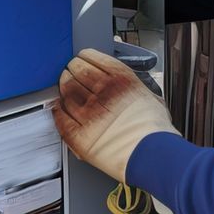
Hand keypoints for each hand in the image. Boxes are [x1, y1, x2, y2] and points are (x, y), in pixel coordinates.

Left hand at [51, 48, 179, 182]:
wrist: (153, 156)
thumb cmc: (156, 131)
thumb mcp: (151, 97)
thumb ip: (135, 88)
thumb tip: (130, 87)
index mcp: (121, 80)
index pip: (92, 58)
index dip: (84, 57)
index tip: (82, 58)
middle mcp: (103, 92)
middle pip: (77, 71)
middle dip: (71, 69)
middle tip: (70, 71)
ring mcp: (89, 113)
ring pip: (66, 91)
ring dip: (63, 87)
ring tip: (63, 87)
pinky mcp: (79, 134)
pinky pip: (60, 116)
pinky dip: (57, 110)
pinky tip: (58, 107)